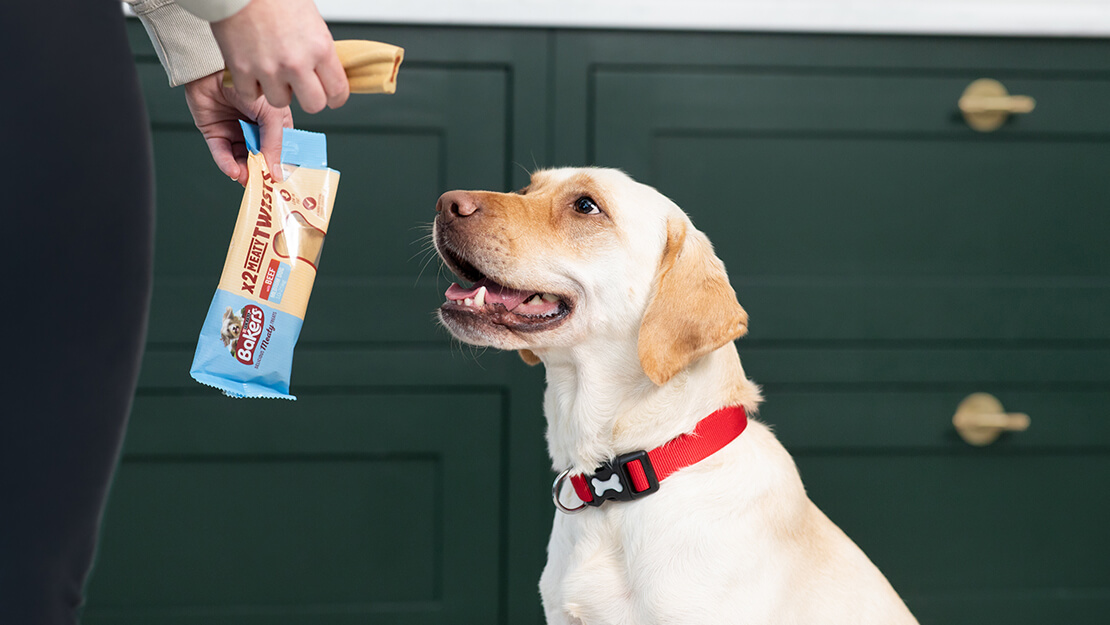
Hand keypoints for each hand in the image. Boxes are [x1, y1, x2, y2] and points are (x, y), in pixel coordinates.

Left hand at [184, 71, 293, 184]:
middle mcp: (255, 129)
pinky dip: (226, 164)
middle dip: (260, 172)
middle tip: (263, 186)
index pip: (281, 151)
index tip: (282, 182)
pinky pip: (221, 153)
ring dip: (243, 171)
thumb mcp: (273, 114)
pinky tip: (232, 170)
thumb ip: (275, 144)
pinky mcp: (214, 133)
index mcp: (275, 123)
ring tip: (246, 179)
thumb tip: (277, 173)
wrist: (214, 67)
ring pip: (240, 159)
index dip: (281, 166)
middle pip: (260, 158)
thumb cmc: (250, 82)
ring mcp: (235, 131)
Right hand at [209, 0, 349, 113]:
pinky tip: (253, 71)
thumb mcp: (311, 20)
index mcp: (320, 47)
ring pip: (280, 101)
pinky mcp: (241, 69)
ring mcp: (268, 68)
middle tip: (302, 86)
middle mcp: (296, 62)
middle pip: (314, 105)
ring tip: (272, 70)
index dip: (335, 97)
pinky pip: (251, 95)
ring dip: (277, 90)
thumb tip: (324, 71)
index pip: (338, 91)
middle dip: (309, 98)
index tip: (331, 96)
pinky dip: (251, 87)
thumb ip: (318, 49)